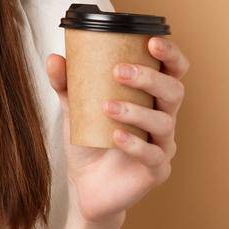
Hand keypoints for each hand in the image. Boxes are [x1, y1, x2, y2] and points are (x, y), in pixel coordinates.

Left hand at [45, 36, 187, 225]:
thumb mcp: (74, 110)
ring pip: (164, 122)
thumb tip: (54, 58)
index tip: (151, 41)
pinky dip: (134, 143)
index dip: (170, 54)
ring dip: (136, 111)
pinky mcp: (156, 170)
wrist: (85, 186)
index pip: (173, 70)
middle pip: (174, 91)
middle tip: (119, 71)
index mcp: (150, 97)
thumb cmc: (89, 141)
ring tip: (107, 107)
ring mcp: (163, 145)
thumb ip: (66, 84)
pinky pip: (153, 154)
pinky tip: (115, 136)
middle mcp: (162, 118)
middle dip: (149, 77)